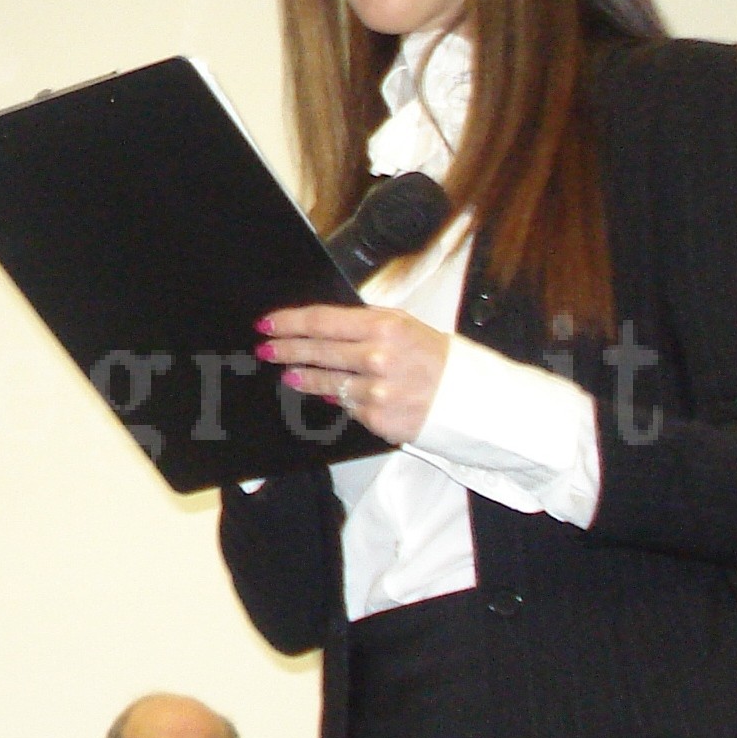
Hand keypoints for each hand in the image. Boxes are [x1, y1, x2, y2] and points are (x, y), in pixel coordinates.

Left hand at [258, 303, 450, 444]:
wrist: (471, 399)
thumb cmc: (436, 358)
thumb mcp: (405, 325)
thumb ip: (364, 322)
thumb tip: (323, 326)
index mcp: (383, 327)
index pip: (321, 321)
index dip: (289, 322)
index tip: (267, 324)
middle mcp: (377, 357)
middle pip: (315, 351)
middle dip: (284, 349)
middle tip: (265, 348)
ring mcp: (375, 390)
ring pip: (324, 381)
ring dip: (302, 376)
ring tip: (288, 373)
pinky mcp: (376, 417)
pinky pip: (344, 404)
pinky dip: (333, 397)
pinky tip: (322, 391)